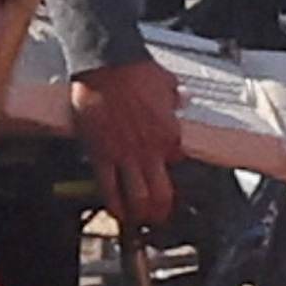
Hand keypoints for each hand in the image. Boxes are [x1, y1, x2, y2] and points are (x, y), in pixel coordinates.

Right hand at [73, 56, 186, 229]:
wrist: (107, 65)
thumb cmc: (133, 70)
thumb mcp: (165, 81)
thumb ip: (175, 95)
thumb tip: (183, 98)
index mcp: (169, 133)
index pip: (176, 159)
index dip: (170, 166)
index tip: (166, 171)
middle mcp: (151, 150)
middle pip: (162, 190)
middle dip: (162, 208)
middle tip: (160, 216)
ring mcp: (126, 155)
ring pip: (137, 195)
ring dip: (140, 212)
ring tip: (140, 220)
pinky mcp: (102, 154)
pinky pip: (109, 186)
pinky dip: (114, 203)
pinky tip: (118, 213)